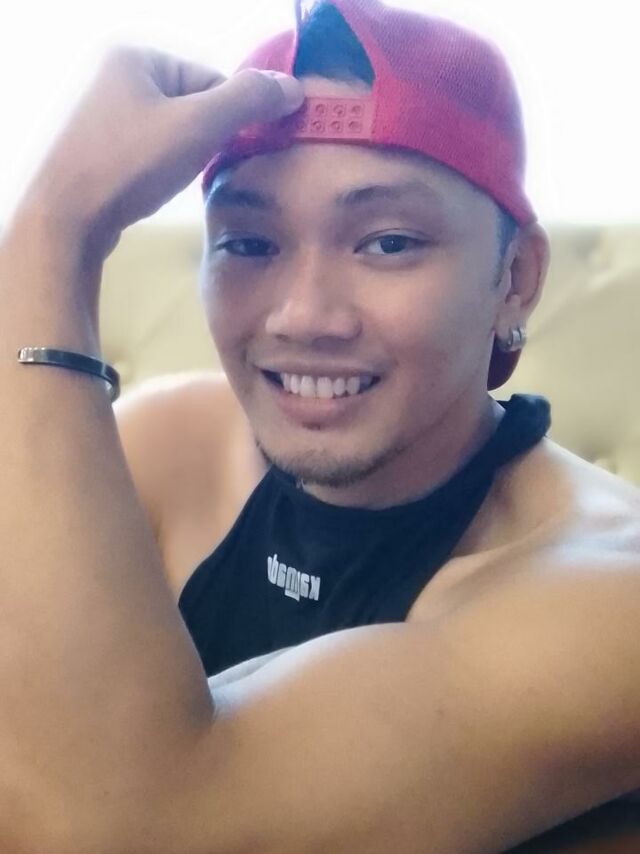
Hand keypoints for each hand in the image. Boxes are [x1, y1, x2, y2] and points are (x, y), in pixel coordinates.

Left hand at [18, 46, 303, 255]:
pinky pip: (142, 153)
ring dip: (180, 159)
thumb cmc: (129, 164)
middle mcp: (109, 75)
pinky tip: (146, 189)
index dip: (228, 118)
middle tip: (194, 170)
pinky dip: (154, 172)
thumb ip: (248, 101)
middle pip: (188, 106)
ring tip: (166, 182)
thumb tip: (292, 87)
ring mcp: (95, 114)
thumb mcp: (199, 127)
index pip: (209, 79)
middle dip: (201, 141)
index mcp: (133, 55)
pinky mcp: (89, 150)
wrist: (63, 219)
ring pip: (166, 134)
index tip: (228, 151)